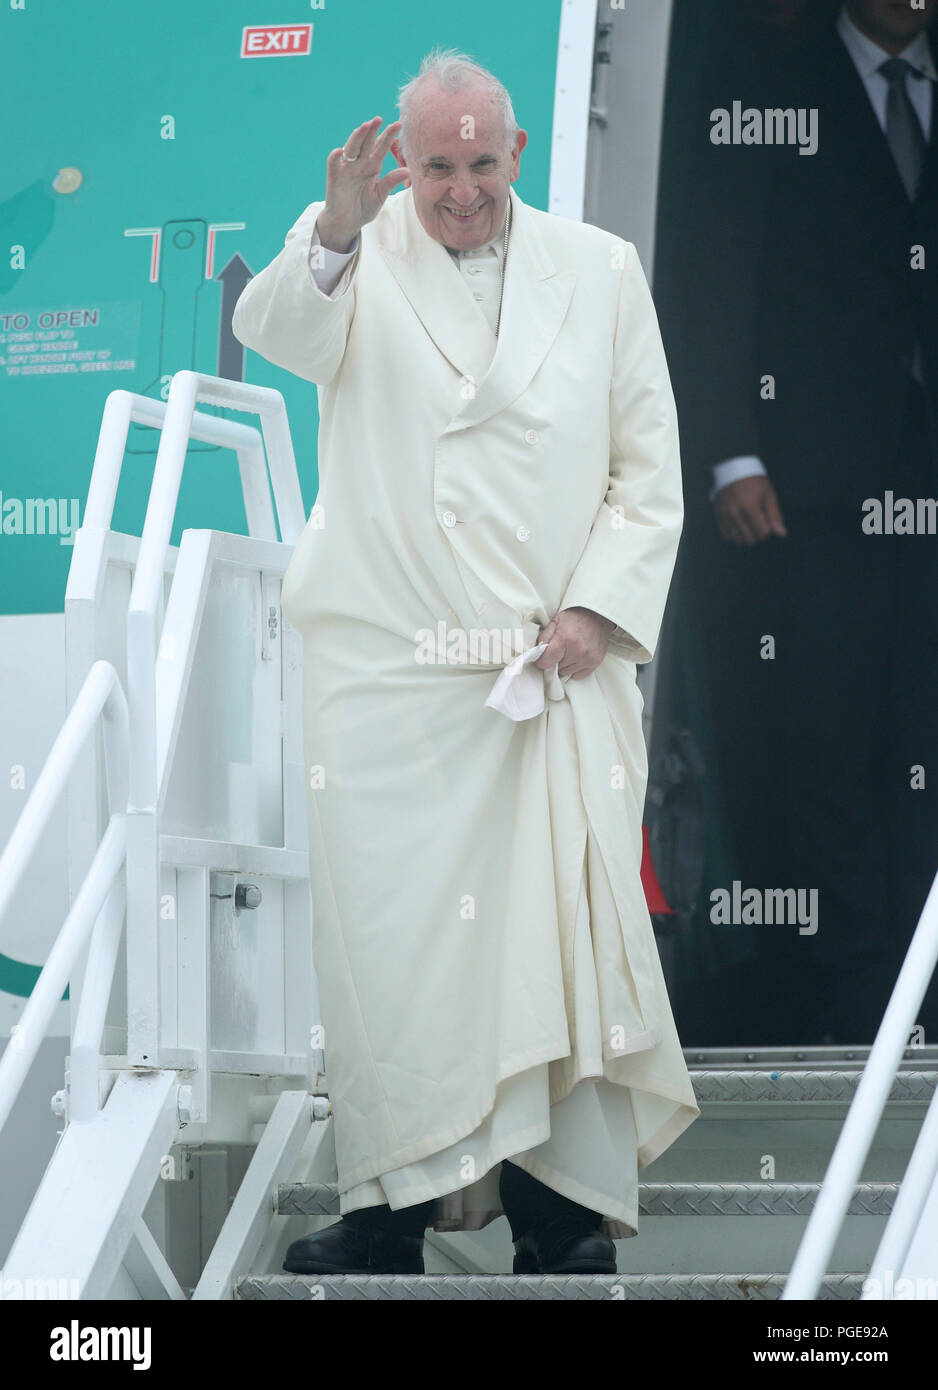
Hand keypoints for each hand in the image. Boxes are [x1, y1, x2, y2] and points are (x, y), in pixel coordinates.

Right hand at [317, 117, 411, 251]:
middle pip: (366, 143)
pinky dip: (335, 157)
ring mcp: (346, 168)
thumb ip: (390, 182)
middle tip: (379, 119)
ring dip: (356, 137)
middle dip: (372, 131)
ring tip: (364, 127)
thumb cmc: (364, 208)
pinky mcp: (334, 177)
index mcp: (372, 166)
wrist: (347, 222)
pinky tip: (340, 151)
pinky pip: (333, 164)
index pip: (381, 147)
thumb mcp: (380, 196)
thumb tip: (407, 171)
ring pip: (351, 148)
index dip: (388, 136)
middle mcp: (360, 163)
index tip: (398, 125)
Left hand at [534, 607, 614, 679]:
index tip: (543, 657)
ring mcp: (587, 658)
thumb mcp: (555, 621)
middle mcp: (577, 651)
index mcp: (565, 639)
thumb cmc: (575, 618)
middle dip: (555, 660)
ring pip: (566, 672)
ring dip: (565, 664)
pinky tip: (577, 657)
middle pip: (556, 668)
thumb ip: (544, 637)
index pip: (546, 662)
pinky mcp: (595, 662)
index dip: (542, 660)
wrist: (598, 616)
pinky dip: (575, 668)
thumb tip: (537, 652)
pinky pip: (578, 675)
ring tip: (569, 651)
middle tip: (559, 649)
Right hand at [714, 475, 786, 544]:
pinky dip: (735, 535)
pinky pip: (727, 536)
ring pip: (738, 540)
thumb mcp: (768, 495)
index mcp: (750, 507)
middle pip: (751, 539)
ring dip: (746, 535)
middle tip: (758, 521)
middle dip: (757, 533)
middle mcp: (735, 513)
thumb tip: (782, 534)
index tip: (766, 519)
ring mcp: (725, 516)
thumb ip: (775, 516)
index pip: (763, 533)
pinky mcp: (718, 516)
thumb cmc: (754, 482)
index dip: (768, 529)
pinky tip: (740, 526)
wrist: (733, 470)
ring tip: (749, 524)